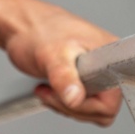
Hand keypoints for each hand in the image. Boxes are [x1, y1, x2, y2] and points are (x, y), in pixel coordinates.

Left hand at [3, 4, 121, 126]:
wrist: (23, 24)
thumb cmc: (37, 30)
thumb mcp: (51, 54)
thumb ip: (64, 77)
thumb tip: (75, 98)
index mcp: (110, 54)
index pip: (111, 100)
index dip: (86, 104)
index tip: (66, 93)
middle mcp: (108, 63)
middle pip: (101, 108)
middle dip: (72, 106)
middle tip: (52, 91)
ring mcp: (96, 71)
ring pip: (89, 108)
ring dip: (65, 104)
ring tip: (48, 87)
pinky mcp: (84, 78)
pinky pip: (80, 102)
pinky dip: (62, 101)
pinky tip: (49, 87)